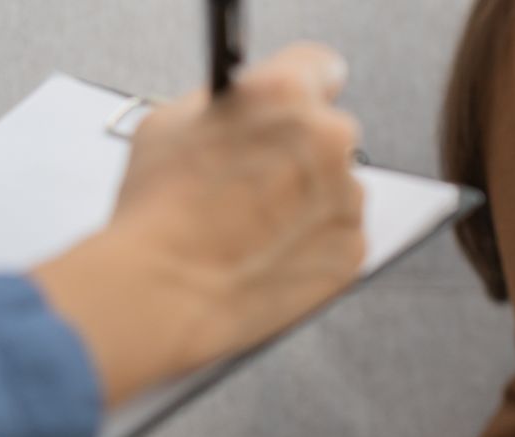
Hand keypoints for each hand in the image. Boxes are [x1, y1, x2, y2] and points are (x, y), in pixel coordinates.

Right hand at [33, 43, 365, 405]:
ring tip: (254, 225)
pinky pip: (339, 235)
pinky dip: (312, 243)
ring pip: (336, 187)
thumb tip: (247, 109)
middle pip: (328, 132)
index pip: (318, 67)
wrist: (165, 291)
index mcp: (284, 93)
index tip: (293, 104)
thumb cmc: (160, 210)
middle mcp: (328, 139)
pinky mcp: (354, 248)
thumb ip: (230, 106)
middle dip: (299, 150)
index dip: (300, 87)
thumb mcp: (172, 122)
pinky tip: (269, 252)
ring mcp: (347, 197)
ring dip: (307, 200)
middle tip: (255, 178)